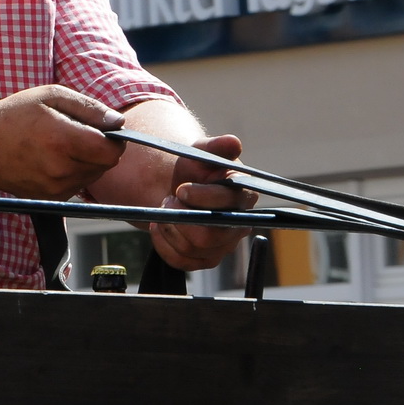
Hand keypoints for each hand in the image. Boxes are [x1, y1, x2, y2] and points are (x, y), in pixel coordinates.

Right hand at [0, 85, 126, 199]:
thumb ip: (88, 107)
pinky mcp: (51, 198)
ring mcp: (55, 187)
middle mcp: (61, 169)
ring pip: (93, 175)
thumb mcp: (50, 96)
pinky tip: (54, 158)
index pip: (111, 150)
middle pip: (105, 164)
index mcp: (62, 140)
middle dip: (100, 148)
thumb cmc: (13, 116)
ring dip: (88, 161)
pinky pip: (78, 185)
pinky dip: (74, 172)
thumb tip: (117, 122)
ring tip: (62, 145)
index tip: (104, 129)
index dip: (114, 139)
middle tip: (79, 133)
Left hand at [147, 134, 258, 270]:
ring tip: (164, 208)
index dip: (203, 197)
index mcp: (243, 194)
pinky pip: (181, 261)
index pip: (228, 203)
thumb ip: (216, 146)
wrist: (179, 187)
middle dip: (181, 219)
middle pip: (210, 236)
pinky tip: (160, 226)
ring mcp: (223, 245)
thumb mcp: (201, 151)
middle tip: (167, 201)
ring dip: (170, 228)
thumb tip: (233, 142)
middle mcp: (239, 224)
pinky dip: (163, 244)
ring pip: (193, 250)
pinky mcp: (206, 258)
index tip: (181, 189)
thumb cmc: (195, 168)